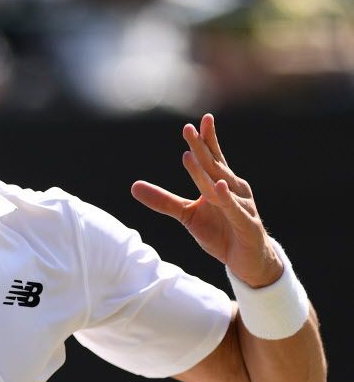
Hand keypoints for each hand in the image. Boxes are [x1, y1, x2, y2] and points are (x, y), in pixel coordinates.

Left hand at [130, 113, 282, 287]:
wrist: (248, 261)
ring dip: (206, 170)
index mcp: (222, 184)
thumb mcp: (187, 216)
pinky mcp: (247, 225)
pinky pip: (235, 210)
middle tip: (187, 129)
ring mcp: (242, 206)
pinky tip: (219, 186)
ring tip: (190, 154)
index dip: (206, 140)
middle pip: (214, 166)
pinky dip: (227, 198)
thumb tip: (133, 186)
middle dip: (200, 147)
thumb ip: (164, 201)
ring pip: (220, 185)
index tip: (198, 120)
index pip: (213, 158)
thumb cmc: (221, 232)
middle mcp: (234, 190)